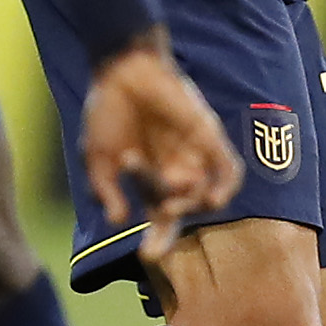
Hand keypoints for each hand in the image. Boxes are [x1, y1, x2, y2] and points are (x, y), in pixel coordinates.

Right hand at [76, 31, 239, 262]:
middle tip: (160, 211)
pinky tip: (214, 198)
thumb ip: (105, 190)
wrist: (122, 69)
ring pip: (204, 193)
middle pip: (182, 210)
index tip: (147, 256)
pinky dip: (226, 184)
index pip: (159, 220)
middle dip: (172, 221)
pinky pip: (229, 167)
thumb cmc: (106, 112)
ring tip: (175, 194)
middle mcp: (175, 172)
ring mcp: (194, 155)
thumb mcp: (97, 158)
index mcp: (150, 181)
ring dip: (193, 202)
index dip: (158, 241)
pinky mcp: (208, 136)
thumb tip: (118, 222)